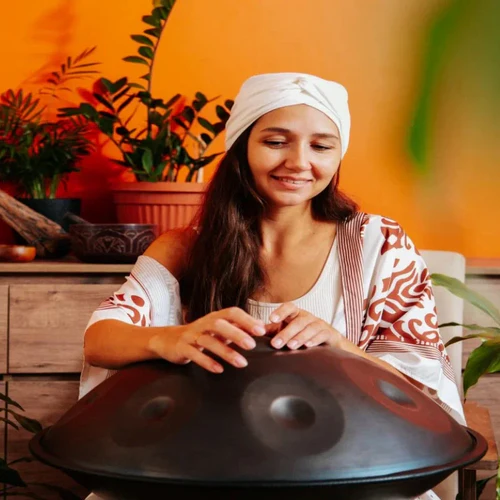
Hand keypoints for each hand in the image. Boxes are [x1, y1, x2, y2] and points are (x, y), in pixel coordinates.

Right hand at [148, 307, 265, 373]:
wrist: (169, 340)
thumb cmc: (201, 335)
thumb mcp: (219, 329)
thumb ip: (239, 328)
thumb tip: (264, 328)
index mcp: (215, 317)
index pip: (232, 313)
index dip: (246, 320)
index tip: (261, 330)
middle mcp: (203, 323)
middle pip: (219, 324)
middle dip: (236, 334)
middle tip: (252, 345)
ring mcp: (191, 335)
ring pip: (208, 341)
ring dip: (226, 352)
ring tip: (242, 363)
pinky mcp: (182, 348)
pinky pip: (194, 354)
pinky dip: (207, 362)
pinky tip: (219, 370)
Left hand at [267, 302, 344, 349]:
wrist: (329, 343)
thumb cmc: (302, 335)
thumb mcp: (286, 331)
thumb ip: (271, 331)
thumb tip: (253, 330)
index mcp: (296, 314)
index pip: (289, 307)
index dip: (280, 312)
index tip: (271, 319)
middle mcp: (307, 317)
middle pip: (298, 321)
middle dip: (286, 333)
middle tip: (276, 344)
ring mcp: (319, 324)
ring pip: (309, 328)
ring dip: (299, 337)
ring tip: (290, 346)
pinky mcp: (329, 334)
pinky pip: (322, 335)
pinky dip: (314, 340)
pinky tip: (307, 346)